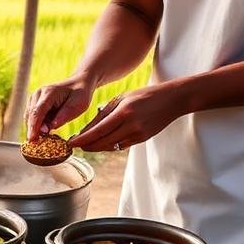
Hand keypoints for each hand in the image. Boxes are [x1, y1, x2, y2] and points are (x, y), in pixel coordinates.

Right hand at [25, 75, 95, 140]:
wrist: (78, 84)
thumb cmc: (80, 95)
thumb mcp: (78, 105)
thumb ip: (64, 116)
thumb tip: (50, 128)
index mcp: (49, 92)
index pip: (38, 111)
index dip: (34, 126)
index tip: (32, 139)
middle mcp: (38, 94)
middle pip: (31, 115)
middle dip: (33, 130)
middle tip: (38, 143)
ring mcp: (34, 98)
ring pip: (29, 117)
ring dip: (35, 128)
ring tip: (46, 136)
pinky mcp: (34, 103)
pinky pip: (31, 118)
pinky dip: (36, 126)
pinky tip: (45, 131)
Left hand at [68, 83, 184, 151]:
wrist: (172, 100)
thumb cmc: (144, 96)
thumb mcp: (122, 98)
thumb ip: (105, 113)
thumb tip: (87, 129)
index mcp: (123, 112)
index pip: (97, 130)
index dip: (83, 139)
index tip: (71, 142)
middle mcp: (130, 125)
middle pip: (102, 141)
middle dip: (87, 145)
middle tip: (75, 146)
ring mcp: (137, 134)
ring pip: (111, 146)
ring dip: (97, 148)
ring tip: (86, 146)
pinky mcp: (142, 139)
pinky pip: (120, 146)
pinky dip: (109, 146)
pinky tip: (101, 144)